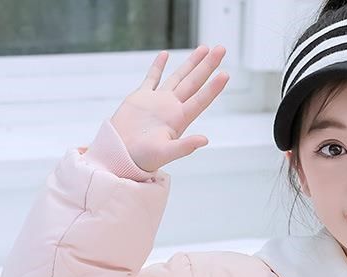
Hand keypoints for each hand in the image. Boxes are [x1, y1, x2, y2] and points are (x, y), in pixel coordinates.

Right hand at [109, 44, 228, 171]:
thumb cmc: (143, 158)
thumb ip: (185, 146)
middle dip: (207, 65)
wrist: (121, 156)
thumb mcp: (165, 153)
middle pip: (194, 82)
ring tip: (204, 48)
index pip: (200, 99)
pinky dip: (158, 66)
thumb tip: (205, 140)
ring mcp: (158, 101)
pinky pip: (152, 78)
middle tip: (221, 48)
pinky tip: (166, 54)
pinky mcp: (141, 98)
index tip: (225, 73)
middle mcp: (172, 108)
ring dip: (191, 63)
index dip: (213, 87)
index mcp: (179, 119)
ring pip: (178, 77)